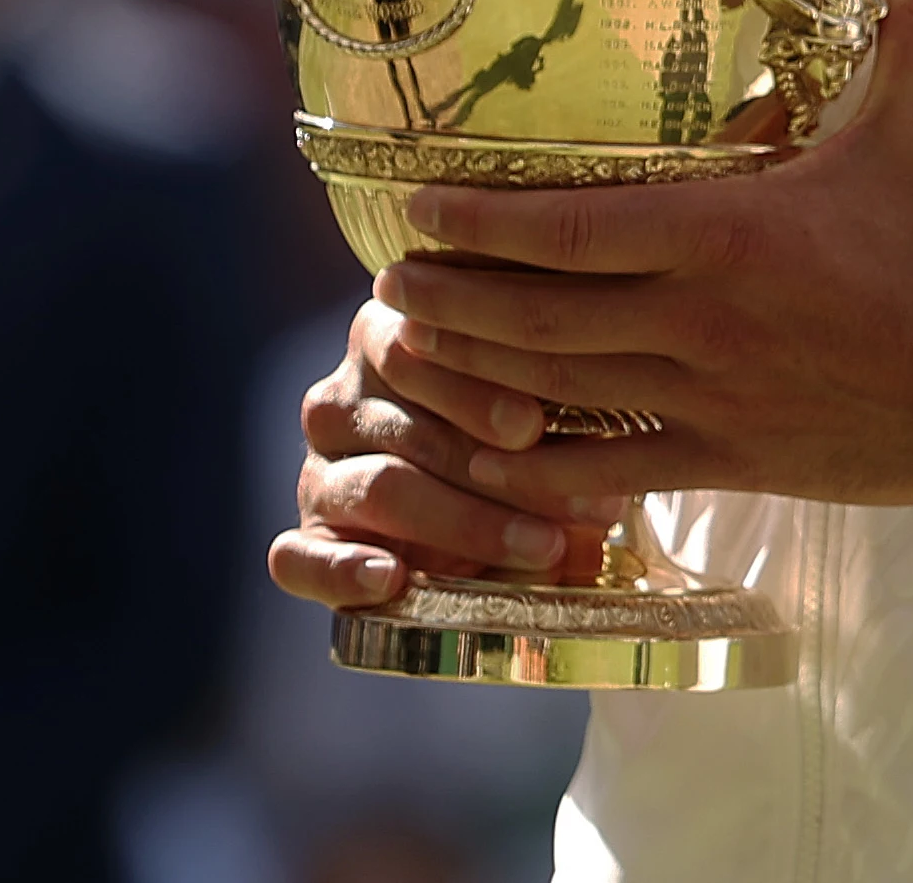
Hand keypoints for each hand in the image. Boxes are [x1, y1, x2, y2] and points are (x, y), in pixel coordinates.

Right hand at [273, 293, 611, 607]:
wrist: (492, 509)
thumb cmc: (539, 437)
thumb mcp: (559, 410)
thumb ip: (572, 402)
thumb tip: (615, 450)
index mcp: (390, 334)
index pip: (414, 345)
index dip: (474, 388)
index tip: (533, 426)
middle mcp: (340, 398)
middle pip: (406, 426)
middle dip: (493, 470)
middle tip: (571, 503)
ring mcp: (319, 472)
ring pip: (377, 489)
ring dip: (465, 522)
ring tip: (542, 546)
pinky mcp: (305, 541)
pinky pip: (297, 557)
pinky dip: (341, 571)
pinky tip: (393, 579)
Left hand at [357, 0, 912, 524]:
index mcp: (728, 229)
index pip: (568, 227)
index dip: (478, 222)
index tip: (415, 211)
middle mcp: (697, 315)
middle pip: (535, 311)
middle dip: (448, 300)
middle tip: (384, 289)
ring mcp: (706, 394)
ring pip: (555, 389)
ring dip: (473, 372)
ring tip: (409, 357)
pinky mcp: (729, 456)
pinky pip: (610, 469)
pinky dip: (540, 466)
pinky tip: (489, 456)